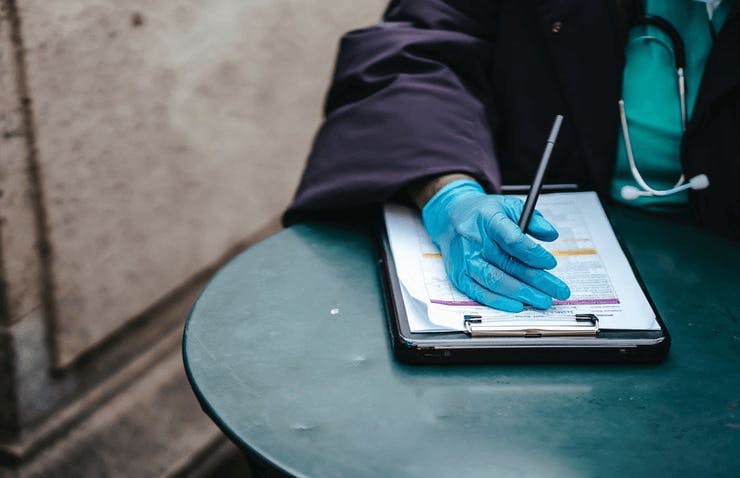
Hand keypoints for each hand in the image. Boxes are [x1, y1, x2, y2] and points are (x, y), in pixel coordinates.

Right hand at [421, 179, 569, 311]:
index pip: (513, 240)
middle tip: (558, 290)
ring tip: (542, 300)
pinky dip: (499, 301)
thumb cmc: (483, 214)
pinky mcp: (458, 275)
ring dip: (522, 294)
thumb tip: (551, 235)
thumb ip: (533, 219)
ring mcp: (465, 260)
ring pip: (496, 281)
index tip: (551, 263)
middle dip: (538, 281)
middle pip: (509, 265)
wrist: (449, 218)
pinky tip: (517, 305)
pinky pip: (479, 292)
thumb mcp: (509, 206)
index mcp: (489, 219)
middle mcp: (475, 241)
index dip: (534, 254)